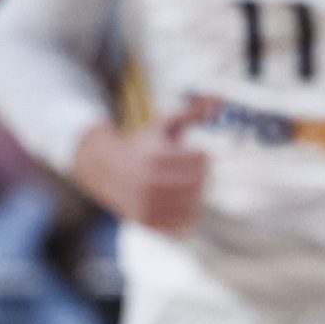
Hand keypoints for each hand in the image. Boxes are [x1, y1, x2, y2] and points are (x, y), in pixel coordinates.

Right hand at [74, 119, 210, 232]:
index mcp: (157, 157)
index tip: (195, 154)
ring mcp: (146, 204)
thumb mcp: (165, 126)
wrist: (105, 170)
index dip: (202, 156)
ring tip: (187, 187)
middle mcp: (149, 183)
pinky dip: (186, 216)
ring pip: (192, 206)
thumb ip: (192, 112)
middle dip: (201, 177)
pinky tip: (180, 204)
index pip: (201, 160)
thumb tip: (219, 98)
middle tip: (195, 173)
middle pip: (199, 183)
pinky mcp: (145, 221)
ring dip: (196, 196)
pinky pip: (179, 225)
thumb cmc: (142, 145)